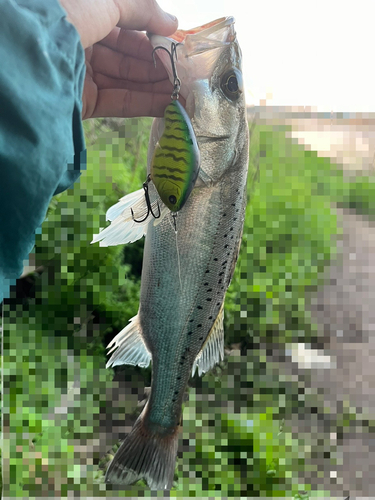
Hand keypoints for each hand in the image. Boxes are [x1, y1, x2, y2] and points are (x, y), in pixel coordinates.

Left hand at [59, 0, 178, 118]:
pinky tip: (169, 104)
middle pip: (127, 56)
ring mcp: (81, 75)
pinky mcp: (83, 103)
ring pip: (126, 80)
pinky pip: (119, 102)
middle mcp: (80, 43)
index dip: (151, 34)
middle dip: (157, 63)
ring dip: (156, 85)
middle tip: (184, 72)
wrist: (29, 52)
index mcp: (81, 13)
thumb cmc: (65, 11)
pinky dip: (145, 103)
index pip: (123, 25)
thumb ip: (142, 8)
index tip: (176, 43)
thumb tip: (172, 22)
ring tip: (184, 91)